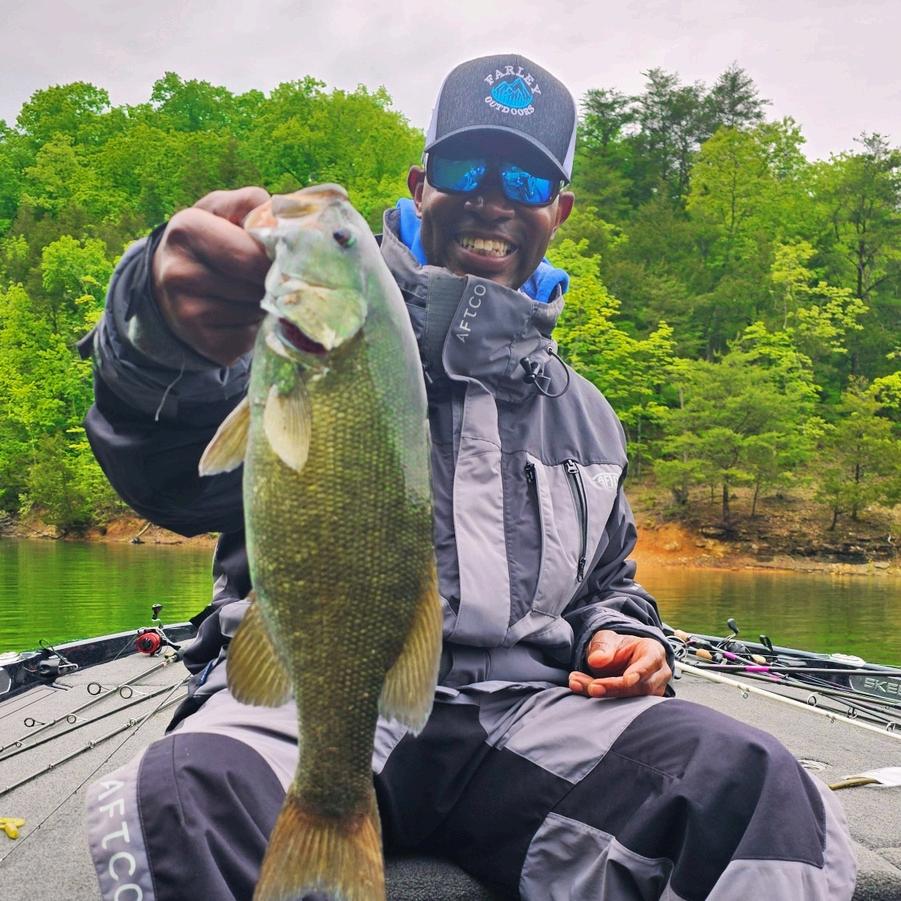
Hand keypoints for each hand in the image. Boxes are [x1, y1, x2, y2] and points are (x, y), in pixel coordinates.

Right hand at [152, 187, 272, 365]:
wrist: (169, 284)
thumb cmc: (208, 239)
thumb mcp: (222, 210)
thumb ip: (252, 204)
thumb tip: (283, 221)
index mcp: (187, 230)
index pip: (252, 256)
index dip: (277, 258)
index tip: (282, 256)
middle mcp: (180, 273)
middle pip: (258, 285)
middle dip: (274, 281)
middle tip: (272, 275)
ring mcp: (189, 314)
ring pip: (258, 311)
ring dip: (267, 302)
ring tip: (252, 292)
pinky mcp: (206, 344)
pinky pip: (253, 336)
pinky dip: (258, 326)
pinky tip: (244, 314)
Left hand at [569, 630, 670, 698]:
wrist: (615, 659)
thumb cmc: (616, 647)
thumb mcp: (607, 639)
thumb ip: (603, 647)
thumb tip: (597, 660)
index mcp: (653, 652)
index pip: (650, 662)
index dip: (639, 672)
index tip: (626, 679)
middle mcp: (657, 675)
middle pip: (640, 686)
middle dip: (614, 688)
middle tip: (591, 687)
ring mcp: (651, 693)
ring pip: (630, 700)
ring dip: (603, 694)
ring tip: (577, 683)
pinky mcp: (638, 706)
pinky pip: (621, 707)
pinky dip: (599, 700)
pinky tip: (580, 689)